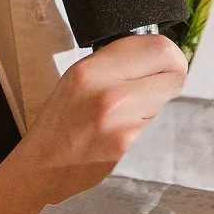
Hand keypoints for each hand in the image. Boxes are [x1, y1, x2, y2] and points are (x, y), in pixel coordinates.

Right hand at [0, 34, 186, 213]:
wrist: (41, 166)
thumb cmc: (58, 119)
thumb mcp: (76, 78)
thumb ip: (113, 64)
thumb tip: (155, 56)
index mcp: (91, 68)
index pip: (156, 46)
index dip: (168, 52)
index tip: (163, 60)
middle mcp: (108, 90)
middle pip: (173, 67)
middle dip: (173, 74)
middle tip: (159, 81)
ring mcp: (119, 119)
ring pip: (165, 95)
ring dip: (154, 100)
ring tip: (125, 109)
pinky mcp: (125, 142)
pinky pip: (149, 121)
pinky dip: (140, 122)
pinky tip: (118, 128)